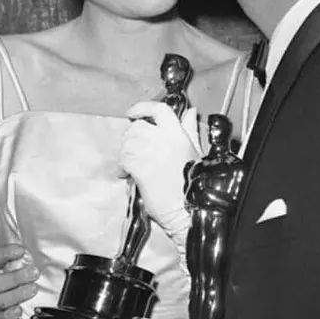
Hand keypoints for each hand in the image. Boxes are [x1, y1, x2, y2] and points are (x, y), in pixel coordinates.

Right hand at [0, 244, 39, 318]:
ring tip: (32, 289)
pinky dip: (10, 314)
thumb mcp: (13, 264)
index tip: (21, 250)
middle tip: (34, 273)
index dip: (6, 254)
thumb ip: (19, 255)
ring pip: (0, 299)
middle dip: (16, 277)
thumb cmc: (10, 279)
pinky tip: (18, 310)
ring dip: (17, 294)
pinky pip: (0, 318)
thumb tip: (35, 238)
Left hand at [119, 102, 199, 237]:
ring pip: (127, 142)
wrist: (188, 211)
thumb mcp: (197, 153)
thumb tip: (190, 113)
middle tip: (134, 149)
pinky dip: (122, 166)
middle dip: (132, 137)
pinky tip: (128, 175)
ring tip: (132, 164)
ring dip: (126, 153)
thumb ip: (190, 130)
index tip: (133, 112)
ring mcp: (151, 154)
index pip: (159, 110)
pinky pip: (123, 159)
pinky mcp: (140, 168)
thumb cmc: (194, 186)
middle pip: (138, 127)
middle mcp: (164, 140)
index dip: (144, 107)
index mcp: (179, 135)